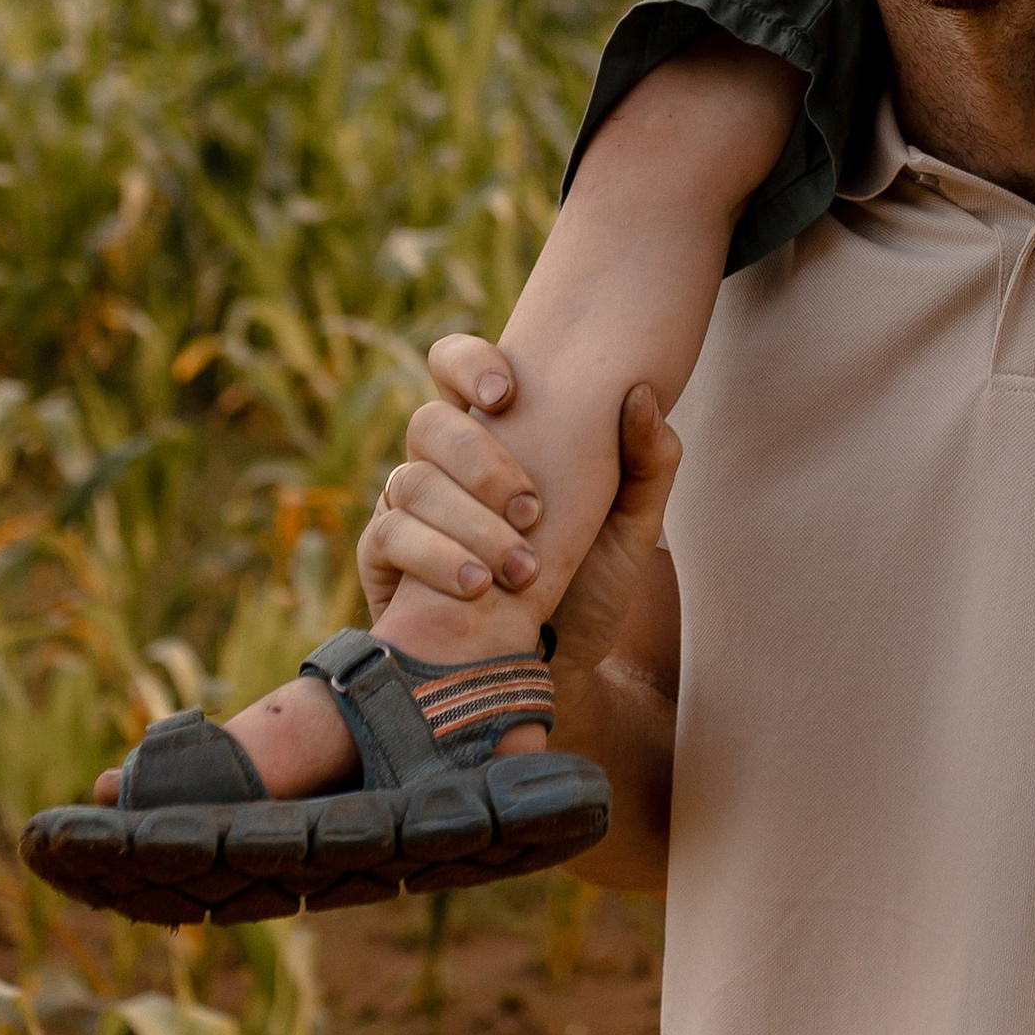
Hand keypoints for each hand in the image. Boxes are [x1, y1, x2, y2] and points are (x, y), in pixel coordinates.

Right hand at [357, 338, 680, 687]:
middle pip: (430, 419)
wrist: (560, 672)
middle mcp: (445, 465)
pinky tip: (477, 587)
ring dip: (467, 519)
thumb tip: (641, 391)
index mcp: (499, 436)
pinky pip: (387, 535)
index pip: (457, 366)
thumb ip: (648, 462)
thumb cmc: (593, 587)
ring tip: (520, 566)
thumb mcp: (633, 529)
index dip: (469, 362)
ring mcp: (410, 509)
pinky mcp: (386, 561)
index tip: (508, 391)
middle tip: (532, 506)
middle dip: (479, 456)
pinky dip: (434, 557)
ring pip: (409, 478)